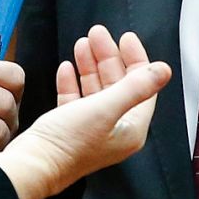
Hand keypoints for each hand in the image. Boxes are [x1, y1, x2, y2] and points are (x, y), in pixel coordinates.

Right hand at [0, 26, 170, 198]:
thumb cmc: (69, 143)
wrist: (33, 165)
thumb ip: (136, 87)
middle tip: (97, 33)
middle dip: (107, 56)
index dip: (135, 59)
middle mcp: (114, 130)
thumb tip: (165, 70)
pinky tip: (67, 68)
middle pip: (117, 84)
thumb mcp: (105, 108)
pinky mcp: (69, 129)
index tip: (125, 38)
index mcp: (131, 128)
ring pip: (95, 89)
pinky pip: (75, 100)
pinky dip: (73, 82)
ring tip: (82, 43)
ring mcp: (91, 130)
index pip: (141, 86)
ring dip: (90, 65)